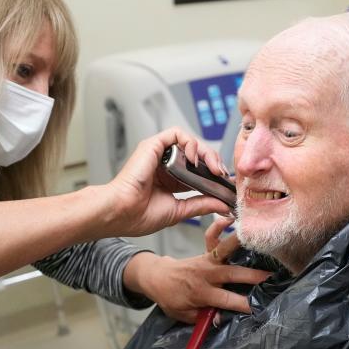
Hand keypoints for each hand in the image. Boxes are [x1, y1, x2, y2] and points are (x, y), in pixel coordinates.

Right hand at [101, 127, 230, 237]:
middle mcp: (165, 165)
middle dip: (214, 162)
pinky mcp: (153, 145)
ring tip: (213, 167)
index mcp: (171, 180)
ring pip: (190, 142)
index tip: (227, 183)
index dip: (214, 174)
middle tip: (223, 175)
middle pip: (198, 155)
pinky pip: (177, 133)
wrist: (122, 213)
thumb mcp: (180, 211)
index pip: (198, 170)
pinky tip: (195, 158)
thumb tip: (222, 204)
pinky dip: (190, 142)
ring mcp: (159, 155)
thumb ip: (201, 205)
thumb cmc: (139, 215)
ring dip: (206, 152)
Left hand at [122, 216, 270, 322]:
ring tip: (256, 236)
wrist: (158, 278)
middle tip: (270, 276)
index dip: (243, 304)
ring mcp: (206, 261)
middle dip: (251, 276)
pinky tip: (230, 217)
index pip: (226, 300)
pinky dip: (219, 225)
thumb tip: (220, 319)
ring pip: (224, 250)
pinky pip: (211, 236)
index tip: (258, 308)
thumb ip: (202, 317)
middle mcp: (206, 275)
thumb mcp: (184, 315)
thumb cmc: (173, 298)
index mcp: (202, 293)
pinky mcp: (205, 252)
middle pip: (232, 274)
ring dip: (238, 243)